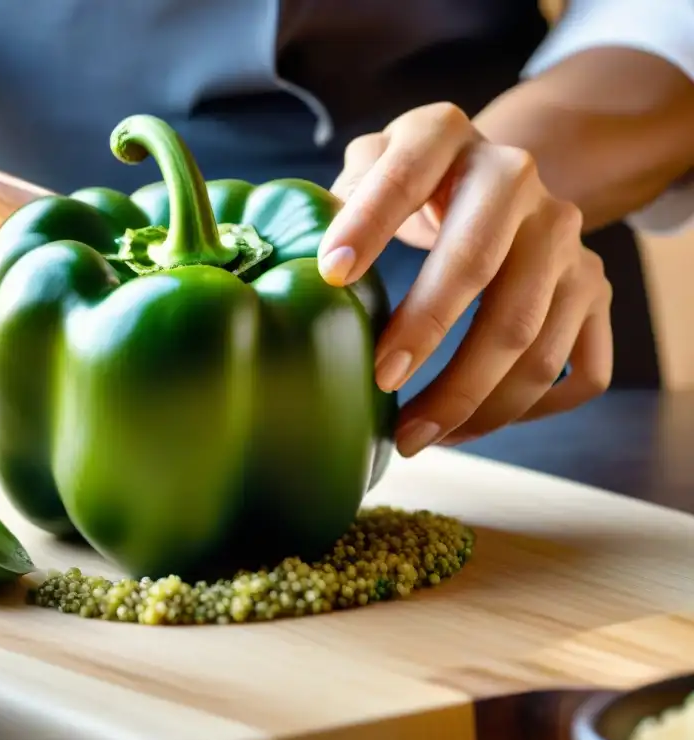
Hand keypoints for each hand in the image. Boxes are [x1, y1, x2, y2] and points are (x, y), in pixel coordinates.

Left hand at [318, 102, 612, 456]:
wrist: (491, 180)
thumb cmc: (409, 188)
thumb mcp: (369, 166)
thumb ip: (339, 194)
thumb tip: (310, 261)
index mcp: (447, 136)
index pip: (406, 175)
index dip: (369, 223)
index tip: (331, 276)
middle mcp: (518, 178)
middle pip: (480, 264)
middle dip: (424, 330)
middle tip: (379, 381)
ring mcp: (567, 238)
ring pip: (531, 335)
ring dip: (468, 398)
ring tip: (411, 435)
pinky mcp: (596, 289)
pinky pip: (578, 371)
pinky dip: (525, 412)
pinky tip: (468, 427)